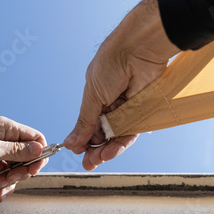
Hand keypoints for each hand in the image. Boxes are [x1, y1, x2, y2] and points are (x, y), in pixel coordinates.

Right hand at [64, 0, 179, 169]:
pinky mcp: (143, 111)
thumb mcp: (92, 95)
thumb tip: (70, 141)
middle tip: (88, 163)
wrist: (137, 50)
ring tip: (98, 160)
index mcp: (96, 97)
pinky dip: (122, 142)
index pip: (88, 124)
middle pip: (102, 133)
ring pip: (116, 135)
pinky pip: (132, 131)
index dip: (83, 139)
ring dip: (107, 149)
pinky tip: (111, 151)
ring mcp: (127, 108)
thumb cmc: (111, 65)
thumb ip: (84, 121)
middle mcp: (111, 104)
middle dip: (94, 149)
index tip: (77, 151)